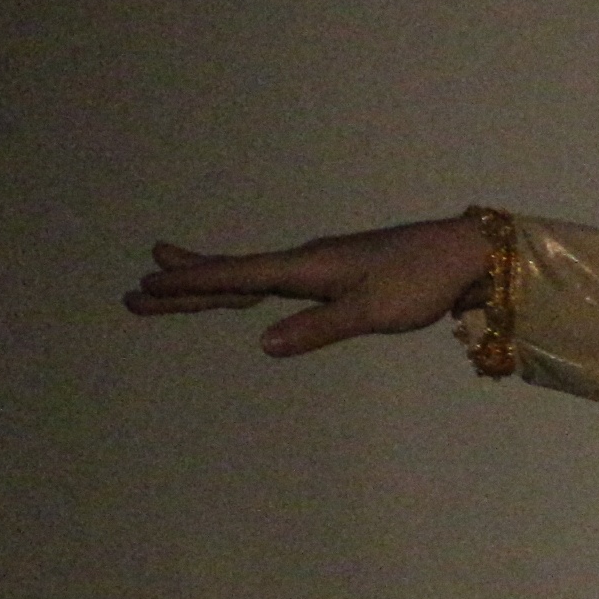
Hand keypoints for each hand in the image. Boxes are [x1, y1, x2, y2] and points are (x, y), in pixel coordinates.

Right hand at [123, 216, 496, 356]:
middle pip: (232, 277)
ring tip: (166, 280)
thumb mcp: (372, 311)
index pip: (236, 277)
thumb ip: (318, 327)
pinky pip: (274, 283)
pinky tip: (240, 293)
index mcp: (307, 267)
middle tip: (134, 293)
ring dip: (208, 285)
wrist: (464, 255)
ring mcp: (320, 268)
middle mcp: (306, 263)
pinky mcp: (337, 275)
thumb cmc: (422, 281)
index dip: (191, 283)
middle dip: (184, 287)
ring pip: (250, 279)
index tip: (146, 282)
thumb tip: (263, 343)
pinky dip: (245, 287)